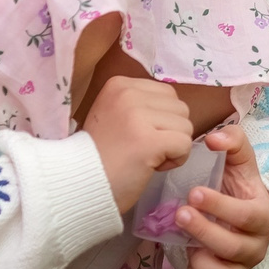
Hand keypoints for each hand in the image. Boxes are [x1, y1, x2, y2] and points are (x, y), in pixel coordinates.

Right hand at [84, 75, 199, 212]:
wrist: (81, 184)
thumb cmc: (102, 155)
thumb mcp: (115, 115)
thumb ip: (142, 105)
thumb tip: (177, 109)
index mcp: (119, 84)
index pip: (168, 94)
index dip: (160, 119)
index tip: (137, 136)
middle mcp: (128, 93)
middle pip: (181, 108)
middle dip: (169, 132)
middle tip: (143, 149)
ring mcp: (137, 115)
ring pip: (186, 126)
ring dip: (173, 147)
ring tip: (146, 157)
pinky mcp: (149, 140)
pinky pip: (185, 144)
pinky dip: (176, 160)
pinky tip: (152, 166)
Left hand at [177, 125, 268, 268]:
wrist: (235, 214)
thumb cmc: (236, 187)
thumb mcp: (238, 162)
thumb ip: (232, 141)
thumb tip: (214, 138)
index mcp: (263, 215)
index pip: (248, 216)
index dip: (221, 206)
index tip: (194, 192)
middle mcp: (257, 245)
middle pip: (234, 247)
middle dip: (205, 231)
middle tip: (180, 213)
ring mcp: (242, 267)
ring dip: (201, 260)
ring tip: (180, 240)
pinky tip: (187, 258)